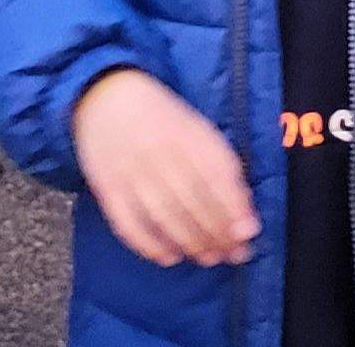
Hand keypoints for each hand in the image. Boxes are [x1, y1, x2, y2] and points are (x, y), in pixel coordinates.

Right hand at [70, 69, 256, 267]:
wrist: (106, 97)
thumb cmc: (163, 120)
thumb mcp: (198, 131)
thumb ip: (224, 170)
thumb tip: (246, 219)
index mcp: (187, 135)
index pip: (216, 177)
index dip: (234, 209)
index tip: (248, 235)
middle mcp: (160, 152)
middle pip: (193, 200)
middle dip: (217, 233)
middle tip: (232, 254)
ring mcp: (130, 171)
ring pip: (164, 214)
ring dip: (190, 242)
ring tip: (207, 258)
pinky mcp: (107, 186)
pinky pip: (127, 222)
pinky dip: (148, 244)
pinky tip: (167, 257)